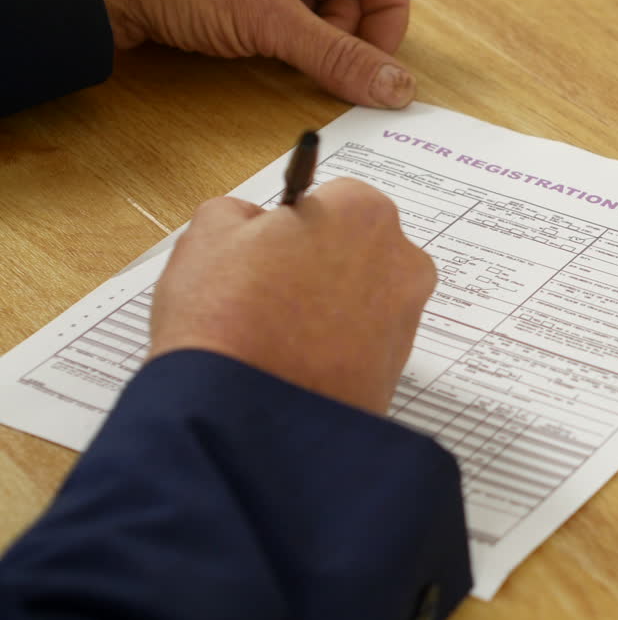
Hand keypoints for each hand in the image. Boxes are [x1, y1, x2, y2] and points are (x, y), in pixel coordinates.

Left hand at [95, 0, 414, 107]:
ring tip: (288, 53)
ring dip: (319, 40)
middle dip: (350, 33)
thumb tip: (392, 86)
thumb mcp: (269, 20)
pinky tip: (272, 50)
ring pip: (326, 6)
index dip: (388, 16)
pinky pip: (295, 15)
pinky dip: (293, 39)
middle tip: (332, 66)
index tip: (379, 60)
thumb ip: (337, 56)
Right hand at [149, 179, 435, 413]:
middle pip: (356, 248)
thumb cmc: (227, 320)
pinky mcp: (399, 372)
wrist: (248, 420)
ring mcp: (407, 319)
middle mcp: (402, 260)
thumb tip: (253, 222)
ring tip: (276, 335)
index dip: (291, 225)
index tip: (267, 249)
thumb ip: (238, 212)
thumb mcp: (207, 236)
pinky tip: (295, 365)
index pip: (331, 199)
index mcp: (364, 211)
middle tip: (268, 293)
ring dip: (328, 309)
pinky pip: (362, 345)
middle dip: (319, 263)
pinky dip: (336, 350)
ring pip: (362, 299)